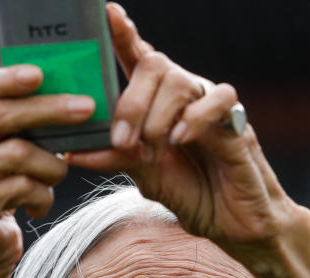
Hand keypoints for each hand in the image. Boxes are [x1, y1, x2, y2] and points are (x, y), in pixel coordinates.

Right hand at [0, 65, 90, 277]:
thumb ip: (9, 124)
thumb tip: (60, 90)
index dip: (9, 78)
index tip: (42, 73)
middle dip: (49, 110)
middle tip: (86, 108)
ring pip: (17, 154)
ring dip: (51, 164)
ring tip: (57, 174)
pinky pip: (22, 188)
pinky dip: (42, 195)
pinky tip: (39, 205)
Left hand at [69, 3, 309, 274]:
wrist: (232, 224)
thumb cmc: (193, 194)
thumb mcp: (144, 176)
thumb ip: (113, 158)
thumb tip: (71, 152)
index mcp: (158, 103)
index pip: (139, 57)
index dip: (123, 33)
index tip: (107, 13)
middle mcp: (183, 96)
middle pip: (154, 65)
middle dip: (130, 102)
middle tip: (122, 139)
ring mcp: (210, 105)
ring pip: (179, 80)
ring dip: (156, 116)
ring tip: (153, 149)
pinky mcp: (238, 121)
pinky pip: (220, 98)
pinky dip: (196, 116)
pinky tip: (181, 139)